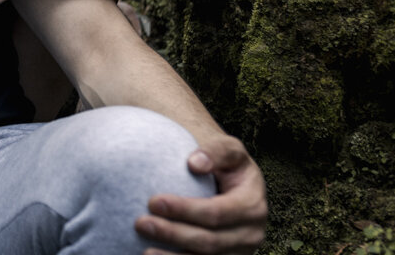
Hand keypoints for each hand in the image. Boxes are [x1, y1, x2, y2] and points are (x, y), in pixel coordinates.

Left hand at [135, 136, 266, 253]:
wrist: (233, 184)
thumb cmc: (226, 163)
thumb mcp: (228, 149)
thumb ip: (215, 151)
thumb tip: (195, 162)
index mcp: (252, 205)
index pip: (216, 212)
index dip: (184, 210)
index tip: (153, 201)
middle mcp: (251, 234)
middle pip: (209, 242)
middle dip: (173, 234)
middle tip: (141, 223)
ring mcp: (240, 252)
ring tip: (144, 251)